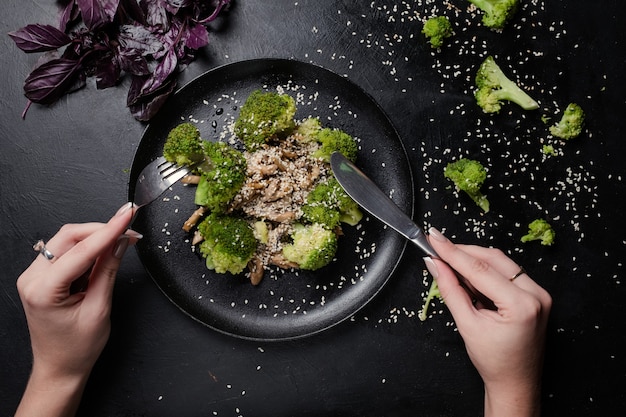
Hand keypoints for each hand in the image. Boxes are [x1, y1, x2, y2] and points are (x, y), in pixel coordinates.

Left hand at [15, 202, 139, 416]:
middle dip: (102, 230)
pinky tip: (103, 252)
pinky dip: (87, 248)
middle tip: (130, 230)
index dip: (109, 230)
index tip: (127, 216)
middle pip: (69, 237)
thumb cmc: (76, 348)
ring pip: (67, 240)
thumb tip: (120, 242)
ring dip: (95, 238)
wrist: (60, 368)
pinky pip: (65, 251)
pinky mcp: (41, 276)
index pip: (81, 250)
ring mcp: (33, 275)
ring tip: (121, 242)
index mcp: (43, 290)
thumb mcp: (99, 309)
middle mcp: (32, 278)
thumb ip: (108, 271)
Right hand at [423, 227, 551, 416]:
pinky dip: (486, 270)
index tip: (434, 239)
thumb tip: (436, 265)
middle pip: (492, 259)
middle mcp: (536, 294)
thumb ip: (450, 290)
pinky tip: (469, 275)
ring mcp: (539, 293)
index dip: (452, 252)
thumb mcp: (467, 325)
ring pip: (500, 262)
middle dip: (463, 252)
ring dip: (473, 260)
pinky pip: (507, 272)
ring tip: (450, 264)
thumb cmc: (494, 362)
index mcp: (522, 304)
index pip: (480, 268)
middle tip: (437, 247)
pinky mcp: (536, 294)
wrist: (515, 382)